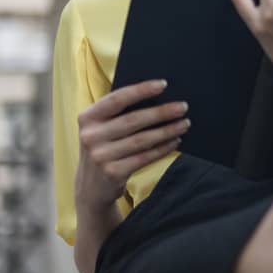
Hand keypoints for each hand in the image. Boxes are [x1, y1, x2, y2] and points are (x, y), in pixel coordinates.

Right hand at [74, 79, 189, 215]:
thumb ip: (119, 114)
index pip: (116, 99)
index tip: (163, 84)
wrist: (90, 188)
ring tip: (184, 124)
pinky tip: (175, 141)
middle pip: (133, 120)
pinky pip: (145, 157)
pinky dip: (163, 148)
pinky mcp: (113, 173)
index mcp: (87, 117)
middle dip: (162, 112)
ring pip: (142, 140)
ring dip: (167, 131)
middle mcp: (90, 136)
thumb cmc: (104, 148)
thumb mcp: (101, 129)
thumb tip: (158, 98)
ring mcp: (101, 156)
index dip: (140, 90)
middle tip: (183, 107)